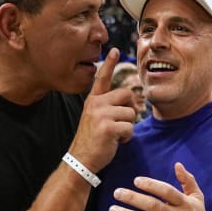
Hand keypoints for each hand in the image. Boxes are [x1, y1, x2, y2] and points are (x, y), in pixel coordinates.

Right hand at [68, 48, 134, 171]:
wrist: (80, 160)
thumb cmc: (93, 141)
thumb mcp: (96, 118)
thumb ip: (109, 107)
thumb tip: (131, 101)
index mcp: (93, 100)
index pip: (102, 78)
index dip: (109, 63)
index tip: (115, 50)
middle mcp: (95, 103)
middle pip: (127, 94)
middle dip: (130, 109)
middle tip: (120, 123)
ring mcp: (101, 114)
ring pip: (131, 113)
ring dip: (128, 127)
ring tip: (114, 135)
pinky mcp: (108, 127)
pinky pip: (130, 127)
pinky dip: (127, 138)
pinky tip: (115, 142)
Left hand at [108, 162, 211, 210]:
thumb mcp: (197, 198)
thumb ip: (188, 180)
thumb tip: (178, 164)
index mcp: (184, 203)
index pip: (167, 191)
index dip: (152, 185)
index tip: (136, 181)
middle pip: (152, 205)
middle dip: (133, 198)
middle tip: (117, 193)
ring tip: (113, 210)